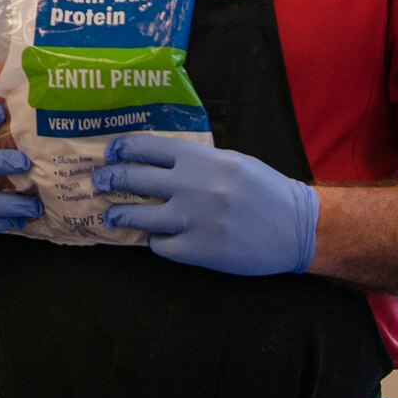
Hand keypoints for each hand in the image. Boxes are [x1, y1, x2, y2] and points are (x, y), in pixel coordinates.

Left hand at [93, 134, 317, 275]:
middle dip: (110, 180)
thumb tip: (155, 159)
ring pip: (138, 216)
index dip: (122, 149)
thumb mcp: (231, 161)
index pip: (146, 147)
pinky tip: (157, 238)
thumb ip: (195, 160)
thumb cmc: (264, 190)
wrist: (298, 228)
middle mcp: (192, 186)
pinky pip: (161, 245)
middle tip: (99, 182)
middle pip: (133, 179)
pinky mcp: (199, 250)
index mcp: (202, 160)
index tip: (111, 153)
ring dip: (120, 215)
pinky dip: (155, 241)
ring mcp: (194, 220)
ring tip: (111, 215)